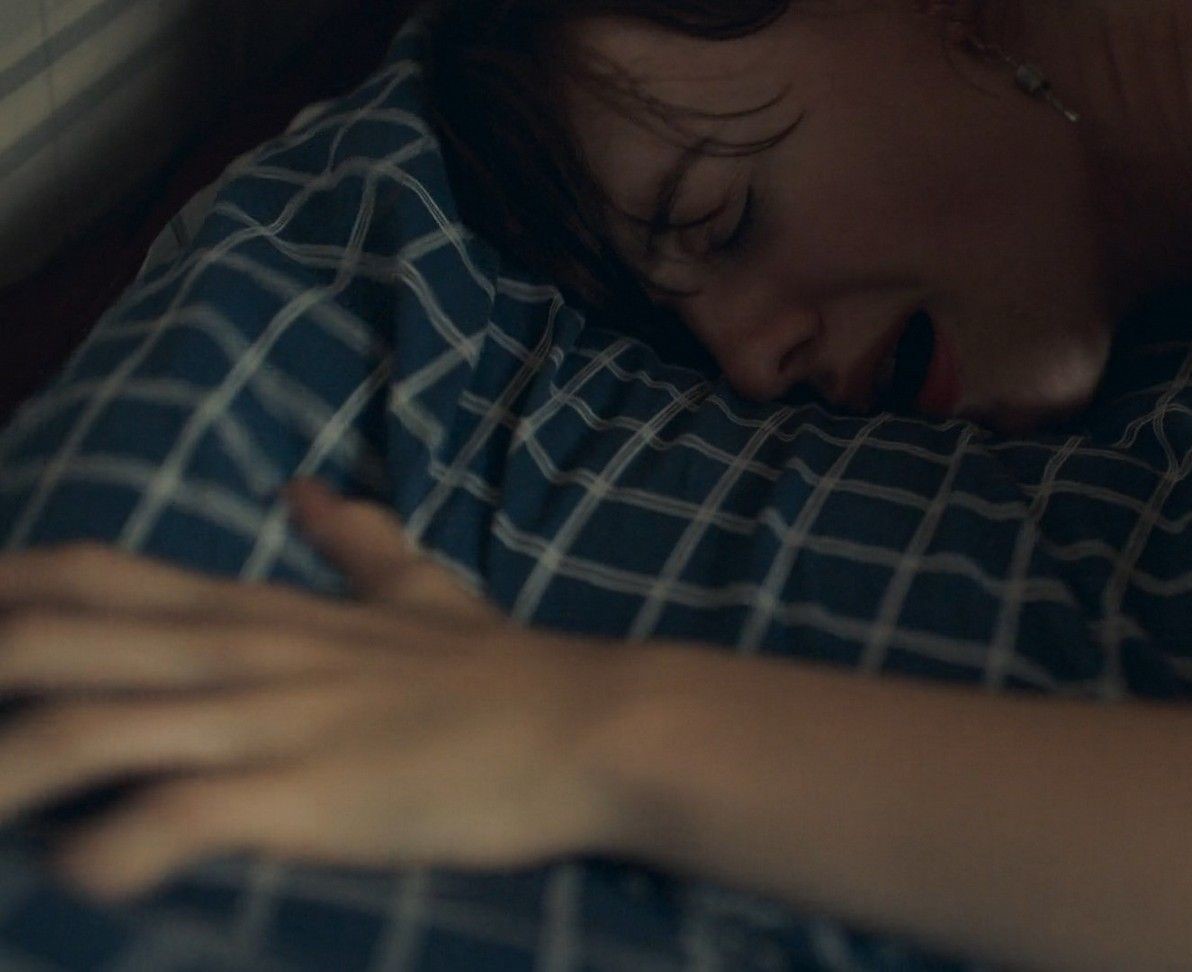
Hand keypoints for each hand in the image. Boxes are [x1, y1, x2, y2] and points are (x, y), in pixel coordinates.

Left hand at [0, 480, 650, 903]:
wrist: (594, 725)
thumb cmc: (504, 673)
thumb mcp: (421, 593)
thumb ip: (356, 545)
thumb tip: (308, 489)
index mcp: (257, 609)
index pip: (84, 574)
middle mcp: (241, 652)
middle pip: (47, 638)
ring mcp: (271, 720)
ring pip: (81, 730)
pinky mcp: (307, 794)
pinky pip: (170, 822)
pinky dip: (100, 857)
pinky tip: (83, 876)